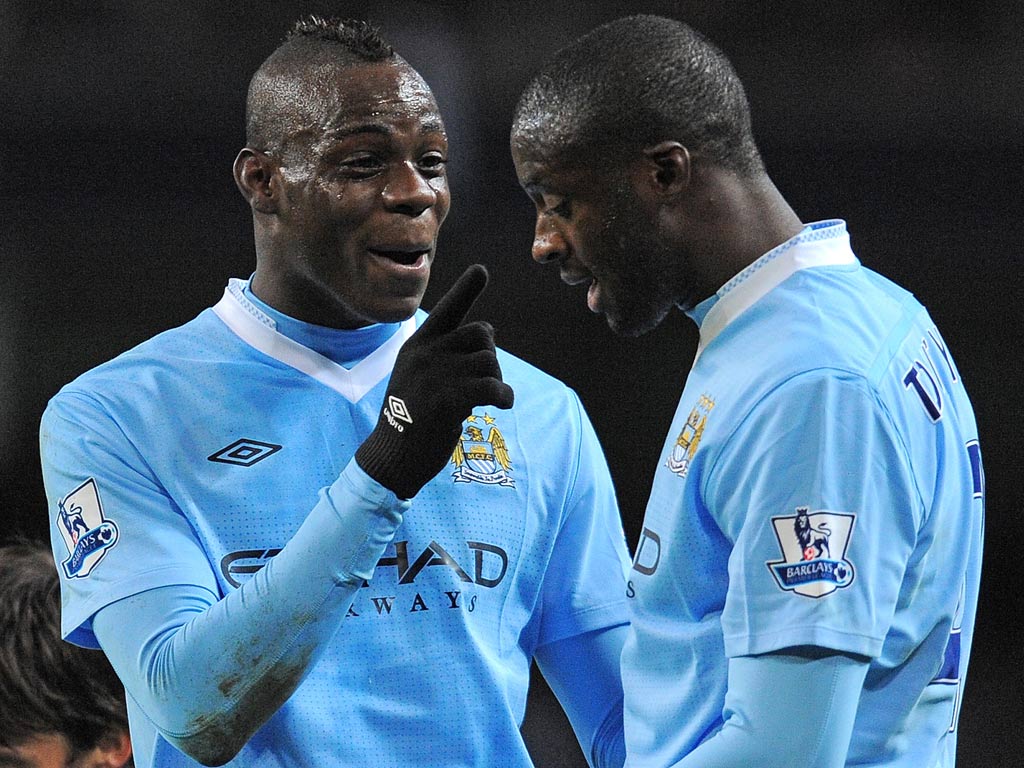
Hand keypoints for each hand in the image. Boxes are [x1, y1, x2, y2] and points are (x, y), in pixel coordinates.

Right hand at [355, 264, 514, 497]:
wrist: (392, 456)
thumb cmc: (411, 419)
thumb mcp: (417, 377)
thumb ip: (443, 355)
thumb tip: (486, 335)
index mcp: (418, 345)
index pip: (448, 310)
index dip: (467, 289)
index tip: (482, 270)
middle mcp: (426, 353)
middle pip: (482, 334)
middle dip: (490, 355)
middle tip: (486, 380)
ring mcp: (437, 374)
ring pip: (489, 362)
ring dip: (496, 381)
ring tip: (486, 400)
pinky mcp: (449, 398)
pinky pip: (493, 387)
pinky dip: (504, 396)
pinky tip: (502, 405)